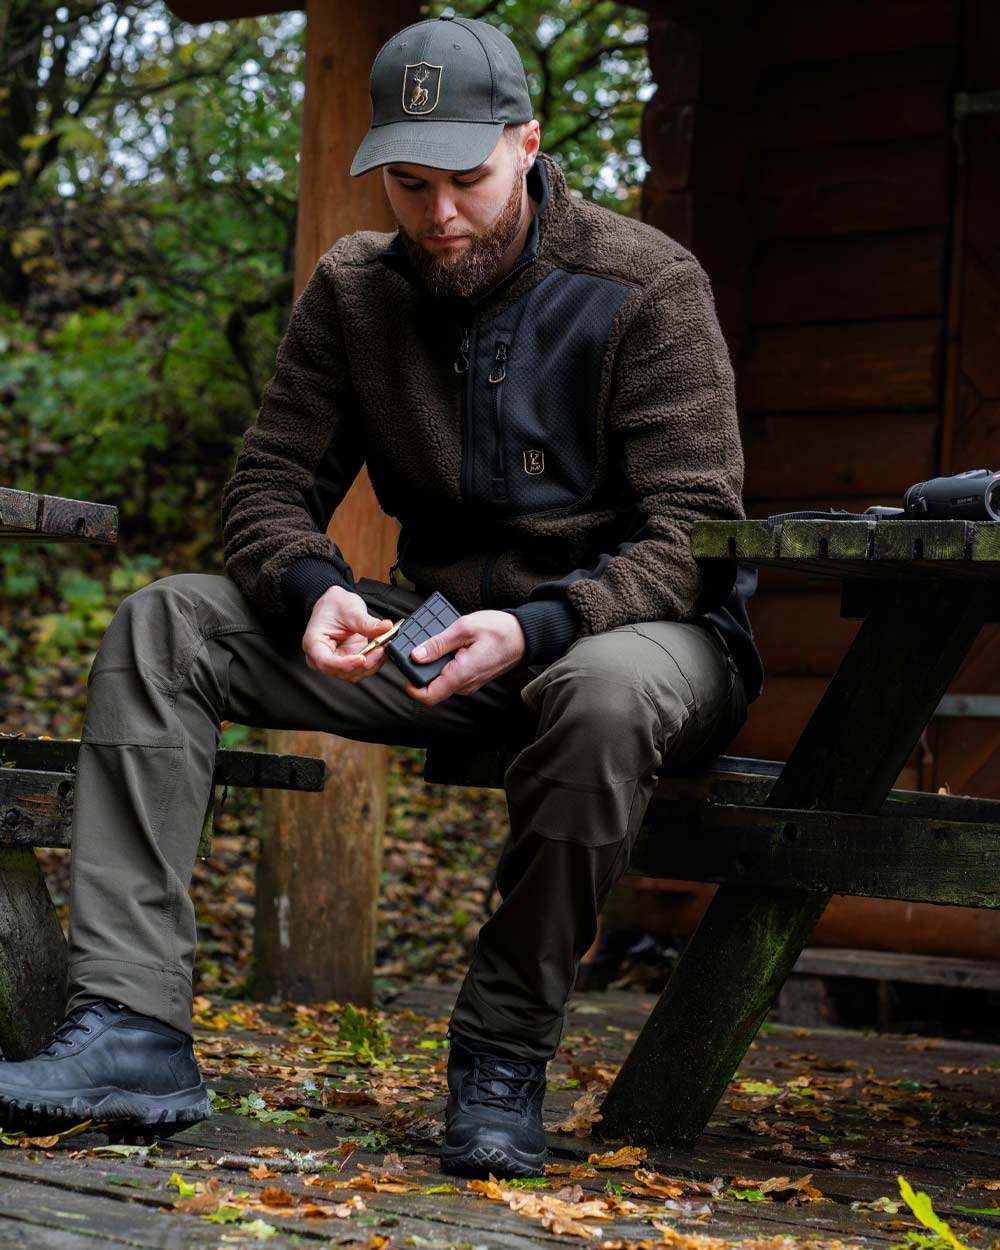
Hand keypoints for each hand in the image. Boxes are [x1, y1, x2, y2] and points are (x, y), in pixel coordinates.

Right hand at [302, 585, 395, 682]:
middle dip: (365, 663)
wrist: (335, 605)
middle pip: (342, 671)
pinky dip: (374, 661)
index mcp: (314, 644)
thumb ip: (367, 623)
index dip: (345, 664)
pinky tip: (382, 650)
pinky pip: (361, 669)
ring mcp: (336, 661)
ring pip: (354, 673)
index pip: (326, 662)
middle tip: (381, 648)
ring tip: (384, 646)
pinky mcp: (348, 662)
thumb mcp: (350, 610)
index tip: (363, 659)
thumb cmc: (334, 606)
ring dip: (372, 663)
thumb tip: (386, 628)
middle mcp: (322, 657)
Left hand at [404, 609, 525, 705]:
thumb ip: (438, 643)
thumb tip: (416, 655)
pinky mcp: (471, 678)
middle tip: (418, 646)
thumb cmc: (499, 630)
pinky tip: (448, 646)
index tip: (406, 667)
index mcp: (461, 674)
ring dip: (432, 665)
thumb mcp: (465, 628)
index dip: (411, 686)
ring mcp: (468, 683)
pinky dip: (443, 664)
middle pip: (431, 687)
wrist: (524, 636)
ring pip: (440, 681)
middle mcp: (464, 684)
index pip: (428, 696)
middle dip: (420, 669)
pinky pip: (450, 676)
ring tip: (435, 643)